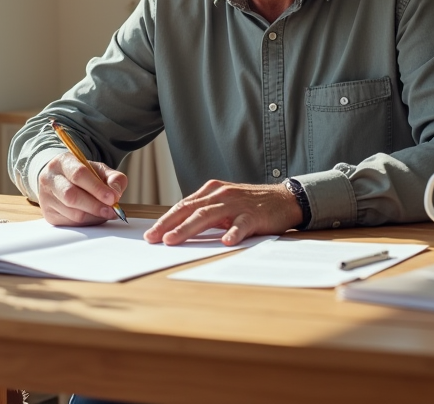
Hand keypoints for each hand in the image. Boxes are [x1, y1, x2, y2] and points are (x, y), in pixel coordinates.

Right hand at [37, 152, 127, 226]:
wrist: (62, 179)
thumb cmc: (83, 174)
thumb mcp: (100, 169)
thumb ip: (113, 178)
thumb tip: (116, 192)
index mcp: (63, 162)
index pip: (78, 174)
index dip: (97, 188)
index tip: (113, 198)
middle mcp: (50, 179)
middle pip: (71, 196)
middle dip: (95, 205)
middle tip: (112, 210)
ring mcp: (46, 198)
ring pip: (72, 213)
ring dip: (94, 216)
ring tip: (106, 213)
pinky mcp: (48, 214)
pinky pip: (70, 223)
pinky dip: (87, 222)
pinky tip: (94, 216)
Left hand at [143, 180, 302, 245]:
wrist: (283, 200)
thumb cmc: (250, 205)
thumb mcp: (224, 205)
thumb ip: (205, 212)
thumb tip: (179, 228)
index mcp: (211, 192)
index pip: (183, 206)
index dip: (165, 220)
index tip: (150, 235)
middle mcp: (220, 195)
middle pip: (189, 210)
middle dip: (168, 225)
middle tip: (153, 239)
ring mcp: (236, 204)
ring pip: (207, 216)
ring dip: (188, 228)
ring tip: (173, 240)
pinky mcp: (253, 215)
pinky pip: (241, 224)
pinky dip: (232, 233)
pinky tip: (225, 242)